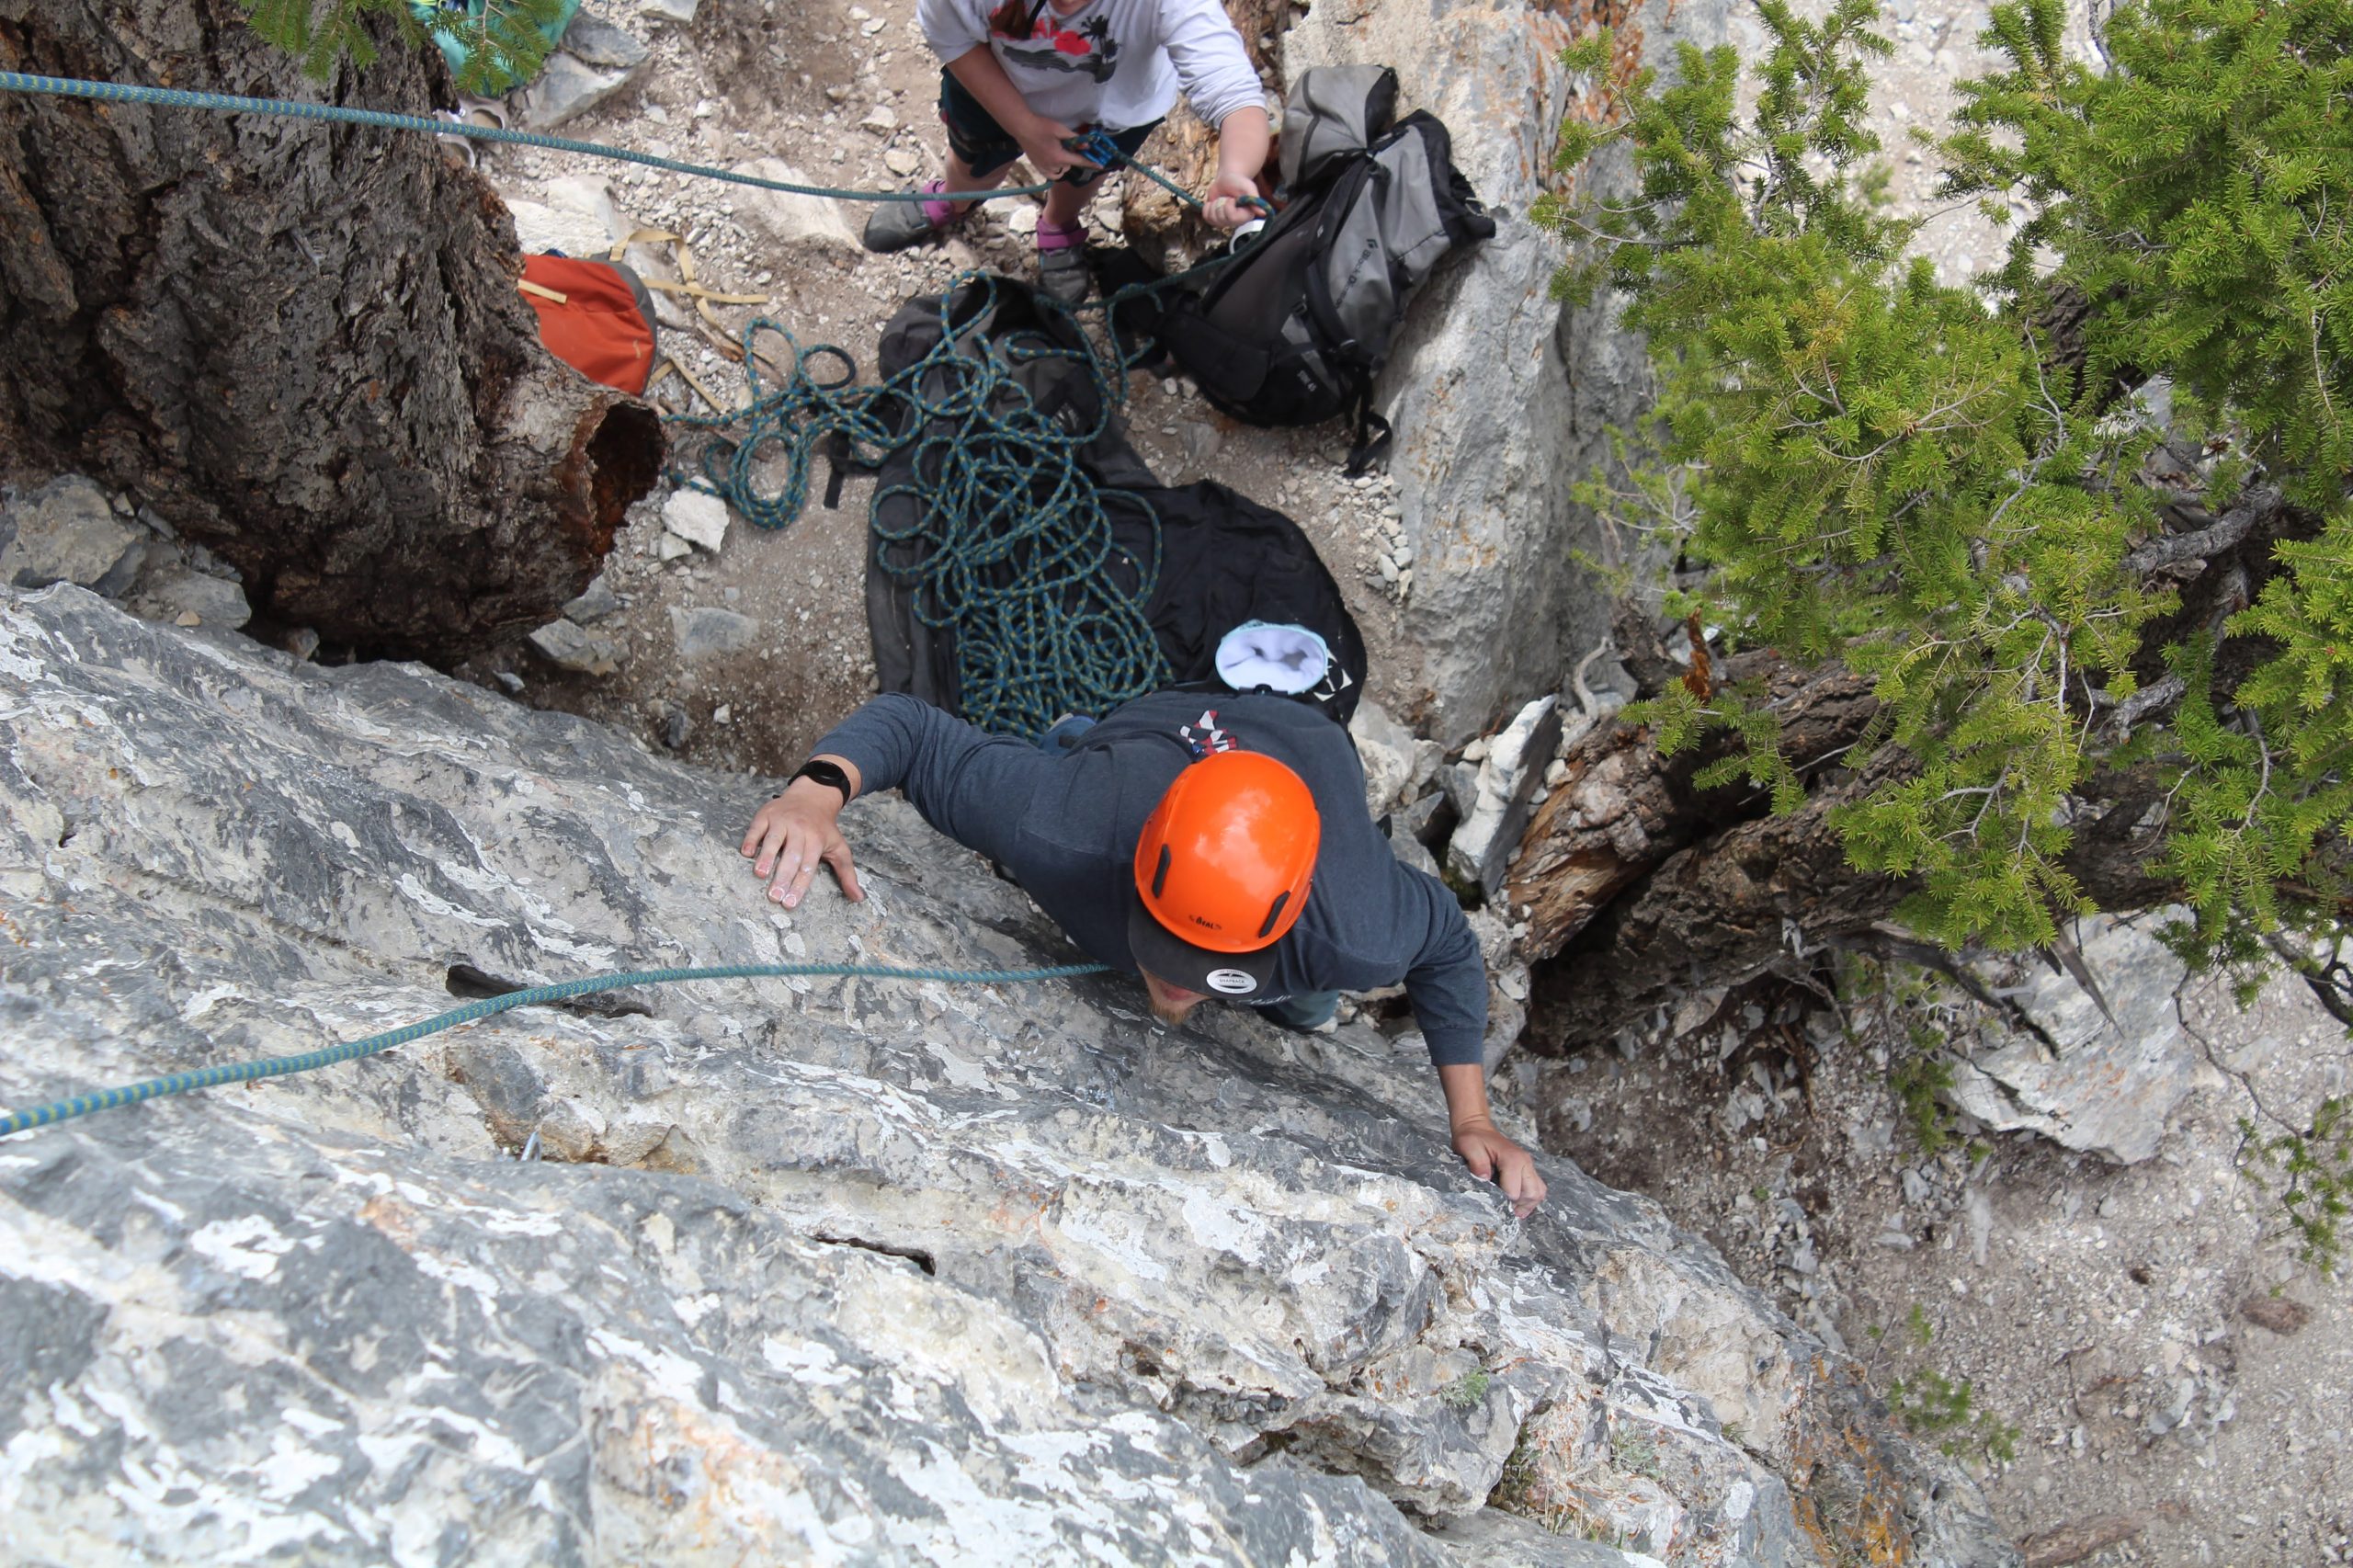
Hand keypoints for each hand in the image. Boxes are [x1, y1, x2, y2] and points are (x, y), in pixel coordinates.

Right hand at [740, 779, 864, 909]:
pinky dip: (751, 839)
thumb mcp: (839, 848)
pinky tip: (746, 853)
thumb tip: (859, 899)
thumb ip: (847, 874)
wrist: (813, 796)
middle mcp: (800, 829)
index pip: (808, 866)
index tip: (790, 904)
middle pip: (791, 856)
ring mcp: (782, 820)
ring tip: (760, 874)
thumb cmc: (824, 829)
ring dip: (766, 857)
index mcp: (817, 840)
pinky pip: (757, 827)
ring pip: (773, 840)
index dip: (799, 886)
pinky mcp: (766, 814)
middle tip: (774, 896)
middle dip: (783, 877)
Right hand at [1015, 115, 1100, 182]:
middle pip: (1068, 167)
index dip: (1090, 163)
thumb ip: (1074, 139)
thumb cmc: (1041, 126)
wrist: (1022, 127)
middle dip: (1071, 159)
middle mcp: (1052, 166)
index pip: (1079, 161)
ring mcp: (1043, 168)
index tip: (1099, 166)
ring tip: (1060, 154)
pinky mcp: (1037, 167)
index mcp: (1059, 157)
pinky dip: (1055, 171)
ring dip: (1063, 165)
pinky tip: (1053, 162)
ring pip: (1060, 172)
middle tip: (1067, 147)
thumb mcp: (1060, 129)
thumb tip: (1086, 146)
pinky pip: (1050, 174)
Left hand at [1202, 171, 1261, 230]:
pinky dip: (1208, 207)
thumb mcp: (1248, 187)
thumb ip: (1255, 199)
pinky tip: (1214, 202)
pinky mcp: (1214, 220)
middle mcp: (1236, 222)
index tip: (1232, 198)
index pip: (1232, 217)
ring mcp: (1224, 222)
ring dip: (1214, 205)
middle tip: (1227, 197)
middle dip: (1221, 204)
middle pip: (1221, 218)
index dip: (1229, 205)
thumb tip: (1262, 213)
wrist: (1227, 179)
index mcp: (1246, 216)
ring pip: (1212, 218)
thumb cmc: (1239, 182)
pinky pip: (1206, 217)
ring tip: (1222, 199)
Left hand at [1453, 1119, 1546, 1218]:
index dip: (1503, 1200)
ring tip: (1510, 1206)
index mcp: (1512, 1159)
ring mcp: (1528, 1165)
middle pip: (1533, 1194)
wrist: (1477, 1128)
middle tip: (1502, 1206)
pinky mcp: (1527, 1169)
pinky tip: (1515, 1201)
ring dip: (1526, 1203)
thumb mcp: (1468, 1147)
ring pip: (1538, 1192)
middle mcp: (1525, 1162)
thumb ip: (1477, 1163)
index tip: (1491, 1201)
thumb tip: (1485, 1179)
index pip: (1515, 1192)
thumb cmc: (1472, 1138)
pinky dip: (1528, 1198)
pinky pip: (1536, 1188)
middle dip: (1518, 1205)